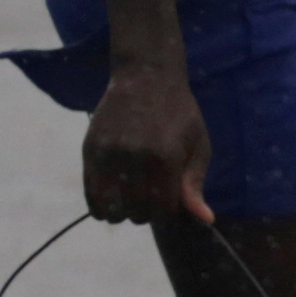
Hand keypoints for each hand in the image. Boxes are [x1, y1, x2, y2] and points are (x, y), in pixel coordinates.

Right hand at [83, 66, 216, 223]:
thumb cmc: (179, 114)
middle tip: (150, 201)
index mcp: (165, 157)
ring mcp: (109, 153)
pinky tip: (110, 206)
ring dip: (123, 214)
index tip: (169, 203)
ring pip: (113, 207)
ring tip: (131, 203)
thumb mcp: (198, 145)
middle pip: (138, 210)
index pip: (165, 208)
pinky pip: (91, 194)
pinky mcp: (90, 150)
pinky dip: (100, 208)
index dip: (168, 212)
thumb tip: (205, 220)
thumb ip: (195, 184)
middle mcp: (135, 157)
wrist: (146, 77)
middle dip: (147, 214)